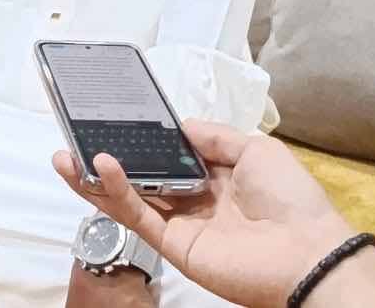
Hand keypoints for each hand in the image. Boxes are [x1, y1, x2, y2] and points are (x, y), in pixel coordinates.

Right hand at [54, 120, 353, 307]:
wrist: (307, 252)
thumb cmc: (292, 199)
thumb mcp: (257, 149)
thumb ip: (214, 137)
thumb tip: (180, 125)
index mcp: (217, 178)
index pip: (168, 157)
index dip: (143, 141)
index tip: (115, 122)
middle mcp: (195, 201)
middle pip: (141, 179)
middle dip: (107, 160)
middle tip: (76, 139)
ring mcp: (182, 224)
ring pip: (129, 199)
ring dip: (96, 179)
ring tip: (67, 156)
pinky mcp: (174, 245)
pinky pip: (139, 215)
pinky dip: (115, 193)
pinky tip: (101, 167)